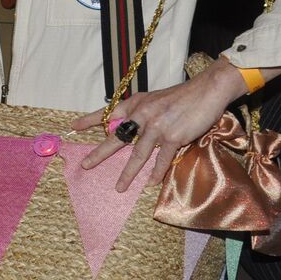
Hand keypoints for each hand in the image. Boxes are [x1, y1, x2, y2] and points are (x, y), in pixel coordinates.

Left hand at [72, 58, 247, 190]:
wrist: (206, 91)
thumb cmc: (181, 96)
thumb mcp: (154, 99)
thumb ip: (140, 112)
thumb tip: (128, 126)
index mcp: (136, 104)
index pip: (108, 112)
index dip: (90, 120)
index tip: (74, 127)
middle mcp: (142, 114)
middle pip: (117, 138)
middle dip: (100, 153)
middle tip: (85, 164)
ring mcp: (157, 127)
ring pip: (137, 154)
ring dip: (128, 173)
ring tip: (119, 188)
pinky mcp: (173, 137)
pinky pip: (161, 159)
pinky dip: (156, 173)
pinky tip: (150, 183)